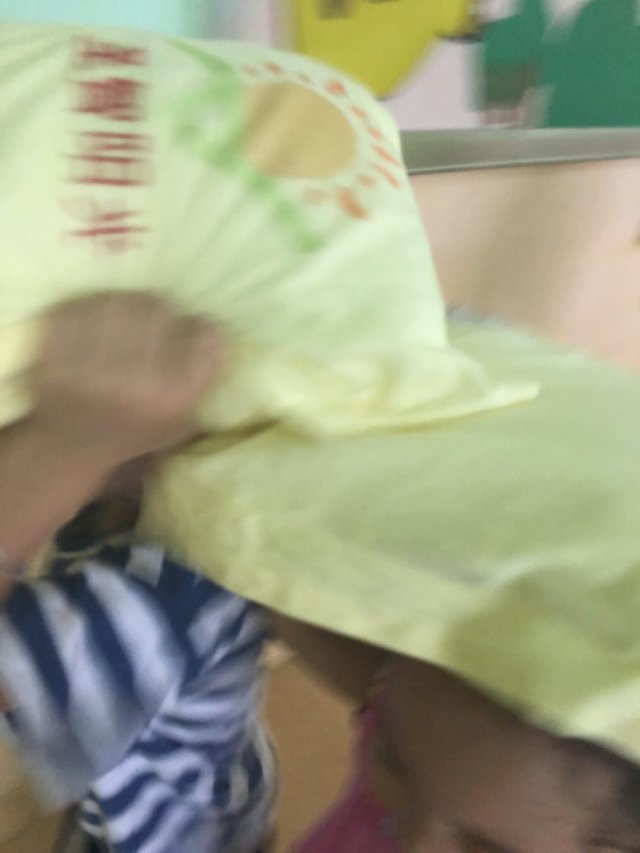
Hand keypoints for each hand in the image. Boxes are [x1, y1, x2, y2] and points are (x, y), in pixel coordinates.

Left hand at [30, 293, 224, 473]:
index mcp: (173, 400)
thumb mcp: (183, 418)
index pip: (204, 336)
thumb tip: (219, 327)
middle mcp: (134, 387)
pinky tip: (93, 316)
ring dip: (123, 302)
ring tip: (123, 314)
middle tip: (152, 317)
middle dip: (158, 309)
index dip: (198, 327)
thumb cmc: (135, 430)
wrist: (70, 450)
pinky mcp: (53, 362)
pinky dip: (86, 306)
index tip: (188, 330)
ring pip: (116, 302)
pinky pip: (76, 309)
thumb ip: (204, 375)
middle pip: (157, 310)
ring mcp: (89, 374)